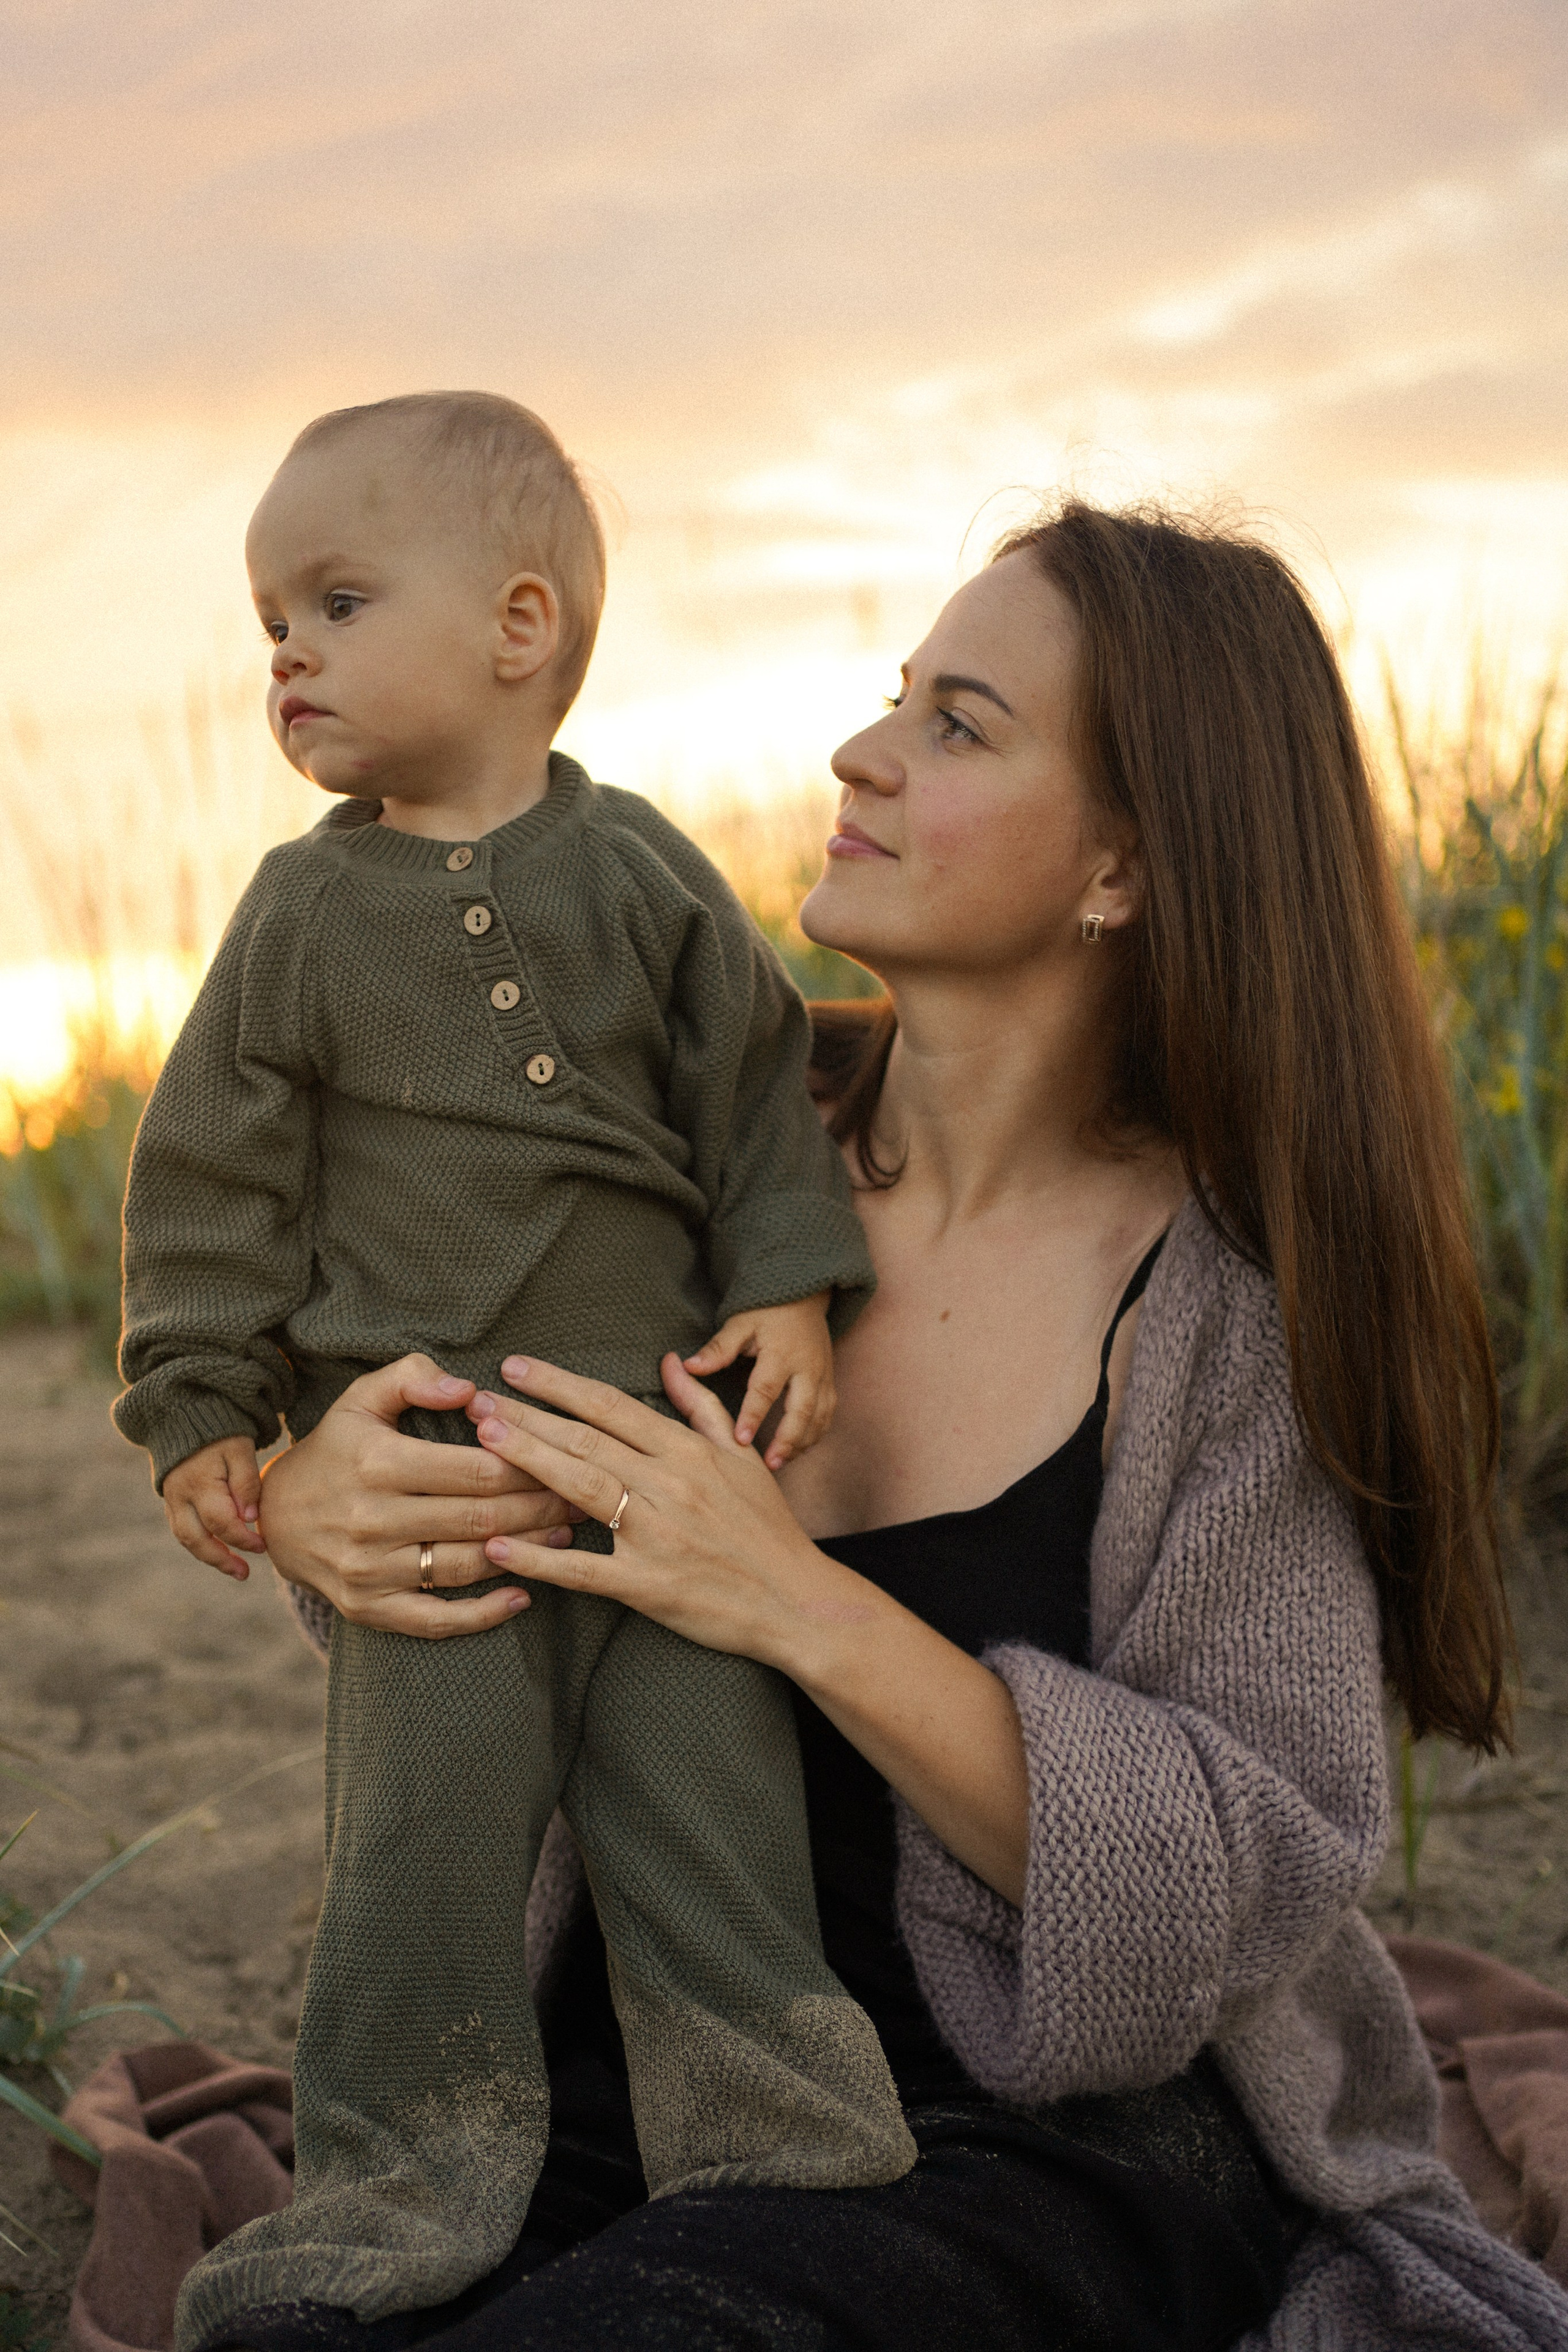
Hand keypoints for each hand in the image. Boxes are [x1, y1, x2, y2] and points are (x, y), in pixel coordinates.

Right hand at [162, 1435, 265, 1578]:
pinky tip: (218, 1551)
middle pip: (196, 1539)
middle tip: (245, 1574)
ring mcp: (171, 1499)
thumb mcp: (240, 1450)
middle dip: (221, 1560)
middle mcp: (180, 1495)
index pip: (221, 1523)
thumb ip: (246, 1483)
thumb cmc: (221, 1432)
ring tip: (235, 1569)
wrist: (186, 1415)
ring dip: (209, 1557)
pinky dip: (199, 1543)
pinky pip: (181, 1529)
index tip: (262, 1547)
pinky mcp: (170, 1500)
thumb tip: (250, 1518)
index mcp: (199, 1483)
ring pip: (185, 1538)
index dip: (242, 1539)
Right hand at [258, 1355, 583, 1638]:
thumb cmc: (336, 1448)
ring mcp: (369, 1570)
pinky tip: (522, 1596)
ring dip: (525, 1554)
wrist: (274, 1517)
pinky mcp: (368, 1608)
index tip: (563, 1458)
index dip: (526, 1464)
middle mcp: (370, 1520)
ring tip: (564, 1535)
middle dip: (539, 1507)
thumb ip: (413, 1378)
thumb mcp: (362, 1399)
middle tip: (579, 1498)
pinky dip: (483, 1614)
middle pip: (479, 1517)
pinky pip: (435, 1619)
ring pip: (465, 1565)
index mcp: (376, 1464)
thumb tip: (469, 1388)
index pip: (474, 1468)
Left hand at [465, 1350, 868, 1667]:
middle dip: (526, 1415)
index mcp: (688, 1451)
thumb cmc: (769, 1529)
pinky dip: (539, 1558)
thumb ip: (702, 1407)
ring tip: (482, 1441)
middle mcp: (670, 1484)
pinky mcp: (648, 1584)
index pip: (610, 1405)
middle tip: (475, 1400)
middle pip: (585, 1439)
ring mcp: (657, 1534)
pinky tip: (498, 1547)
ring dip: (526, 1461)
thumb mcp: (743, 1458)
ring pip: (579, 1487)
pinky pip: (583, 1568)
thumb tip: (670, 1361)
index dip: (559, 1384)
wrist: (799, 1601)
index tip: (516, 1367)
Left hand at [682, 1290, 834, 1466]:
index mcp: (781, 1353)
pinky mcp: (830, 1381)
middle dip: (787, 1439)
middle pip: (802, 1409)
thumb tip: (689, 1366)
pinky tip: (799, 1449)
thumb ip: (719, 1348)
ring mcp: (823, 1375)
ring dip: (802, 1442)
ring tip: (782, 1463)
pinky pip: (828, 1413)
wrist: (804, 1296)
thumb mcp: (740, 1322)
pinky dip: (815, 1434)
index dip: (753, 1415)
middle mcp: (807, 1367)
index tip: (740, 1439)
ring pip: (819, 1416)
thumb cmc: (767, 1311)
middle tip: (770, 1464)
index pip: (766, 1389)